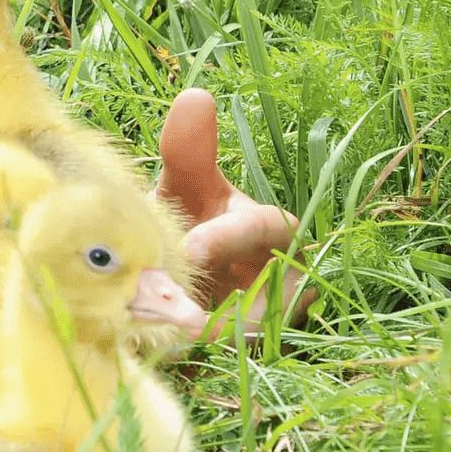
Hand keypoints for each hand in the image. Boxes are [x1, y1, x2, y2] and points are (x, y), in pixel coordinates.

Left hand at [156, 88, 313, 338]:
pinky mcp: (247, 349)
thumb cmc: (188, 219)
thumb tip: (196, 95)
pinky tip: (167, 353)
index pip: (268, 228)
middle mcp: (283, 275)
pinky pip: (235, 357)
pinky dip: (204, 355)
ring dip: (219, 337)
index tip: (191, 245)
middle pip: (276, 293)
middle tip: (188, 312)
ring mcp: (269, 317)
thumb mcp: (186, 187)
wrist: (175, 270)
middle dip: (236, 302)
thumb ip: (189, 150)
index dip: (231, 236)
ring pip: (257, 333)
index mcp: (268, 230)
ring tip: (176, 338)